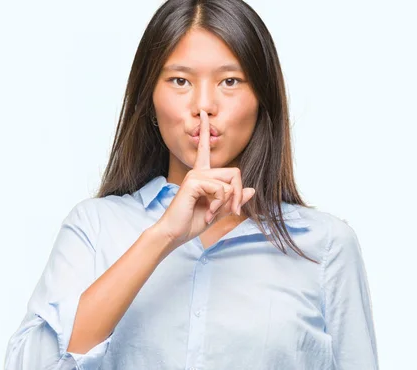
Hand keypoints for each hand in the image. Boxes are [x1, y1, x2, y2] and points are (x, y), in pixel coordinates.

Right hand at [154, 110, 255, 248]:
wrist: (174, 234)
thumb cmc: (191, 223)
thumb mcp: (218, 212)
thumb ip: (232, 200)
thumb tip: (251, 190)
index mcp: (201, 175)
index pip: (204, 149)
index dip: (205, 131)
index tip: (203, 114)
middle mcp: (198, 171)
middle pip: (234, 172)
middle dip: (237, 195)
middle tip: (232, 211)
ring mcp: (195, 175)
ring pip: (229, 183)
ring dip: (227, 202)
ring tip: (212, 213)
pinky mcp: (193, 182)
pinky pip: (221, 190)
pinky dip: (219, 204)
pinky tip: (208, 213)